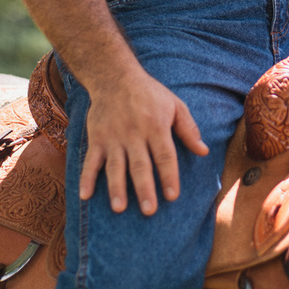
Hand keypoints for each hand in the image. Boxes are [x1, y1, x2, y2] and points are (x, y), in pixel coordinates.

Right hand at [79, 64, 208, 215]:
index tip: (172, 196)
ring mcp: (113, 137)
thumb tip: (204, 151)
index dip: (168, 176)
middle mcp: (134, 134)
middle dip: (144, 188)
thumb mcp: (175, 105)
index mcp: (156, 126)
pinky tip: (84, 196)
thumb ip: (188, 129)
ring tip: (119, 209)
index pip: (164, 155)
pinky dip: (86, 178)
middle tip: (149, 211)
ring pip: (115, 166)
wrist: (115, 77)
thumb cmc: (150, 93)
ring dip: (116, 188)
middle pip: (140, 165)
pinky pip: (91, 161)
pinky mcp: (97, 138)